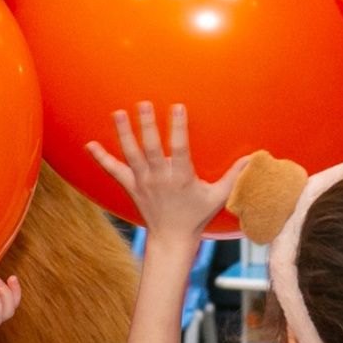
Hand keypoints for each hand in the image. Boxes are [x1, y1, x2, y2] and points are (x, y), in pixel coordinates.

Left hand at [87, 104, 251, 246]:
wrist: (171, 239)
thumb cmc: (196, 216)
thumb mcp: (218, 197)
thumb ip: (234, 176)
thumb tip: (253, 158)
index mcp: (181, 177)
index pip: (179, 148)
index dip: (178, 128)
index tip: (178, 107)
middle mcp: (159, 178)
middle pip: (150, 148)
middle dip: (146, 126)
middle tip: (143, 103)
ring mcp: (142, 183)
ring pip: (130, 155)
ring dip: (123, 133)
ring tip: (117, 112)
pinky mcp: (130, 187)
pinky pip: (113, 171)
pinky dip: (101, 158)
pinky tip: (88, 144)